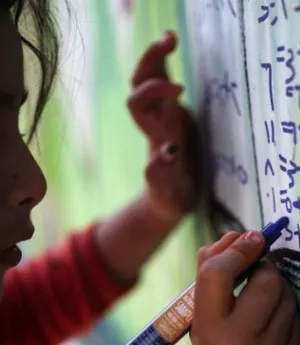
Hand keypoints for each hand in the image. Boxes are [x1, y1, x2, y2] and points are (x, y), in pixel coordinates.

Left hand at [127, 31, 196, 221]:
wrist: (169, 197)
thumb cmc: (172, 195)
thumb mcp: (170, 193)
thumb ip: (164, 176)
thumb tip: (164, 152)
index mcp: (156, 136)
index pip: (139, 105)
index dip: (153, 91)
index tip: (180, 88)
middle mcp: (155, 123)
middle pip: (137, 87)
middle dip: (149, 63)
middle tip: (170, 41)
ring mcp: (162, 118)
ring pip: (147, 81)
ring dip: (155, 57)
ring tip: (170, 35)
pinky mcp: (172, 115)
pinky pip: (164, 82)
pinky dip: (163, 60)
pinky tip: (171, 39)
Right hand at [191, 231, 299, 344]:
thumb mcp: (200, 321)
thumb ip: (209, 277)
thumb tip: (233, 237)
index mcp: (209, 330)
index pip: (216, 275)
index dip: (233, 250)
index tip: (250, 236)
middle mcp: (241, 342)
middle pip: (265, 280)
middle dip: (264, 267)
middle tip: (258, 269)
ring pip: (288, 296)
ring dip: (278, 289)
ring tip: (264, 302)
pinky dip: (289, 310)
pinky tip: (276, 323)